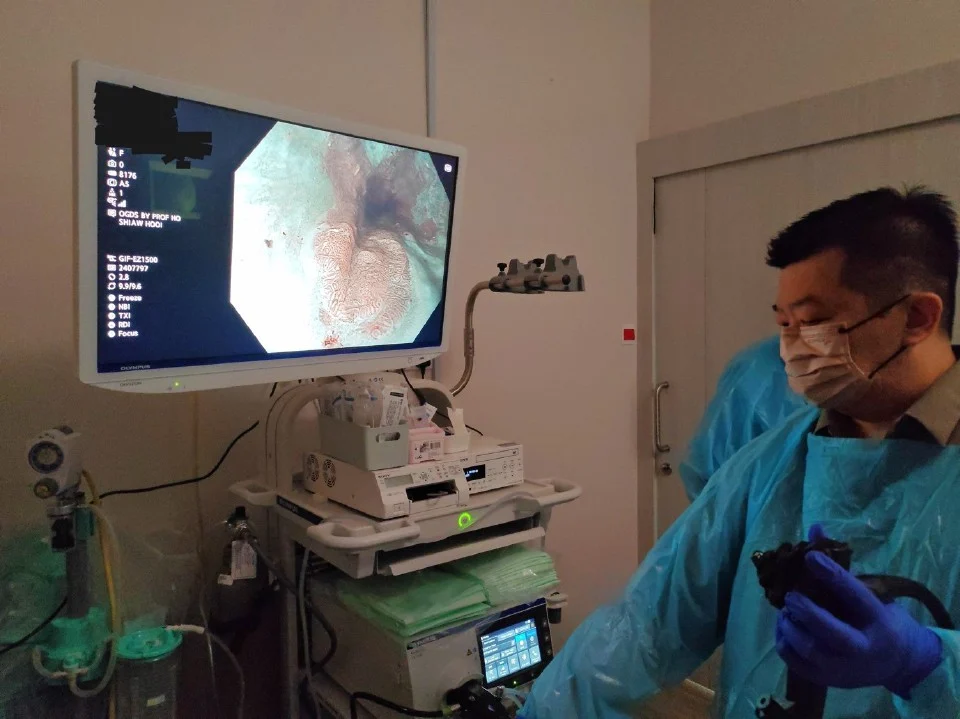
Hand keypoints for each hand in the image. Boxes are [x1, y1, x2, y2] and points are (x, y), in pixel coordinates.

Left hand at [775, 535, 941, 696]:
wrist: (898, 663)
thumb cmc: (881, 619)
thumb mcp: (873, 593)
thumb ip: (842, 566)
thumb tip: (815, 528)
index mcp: (879, 621)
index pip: (854, 594)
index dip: (831, 573)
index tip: (810, 556)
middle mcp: (863, 648)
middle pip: (829, 632)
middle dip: (806, 611)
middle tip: (792, 596)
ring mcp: (844, 668)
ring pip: (808, 649)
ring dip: (790, 625)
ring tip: (787, 610)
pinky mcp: (826, 680)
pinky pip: (795, 661)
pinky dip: (784, 641)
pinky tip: (786, 626)